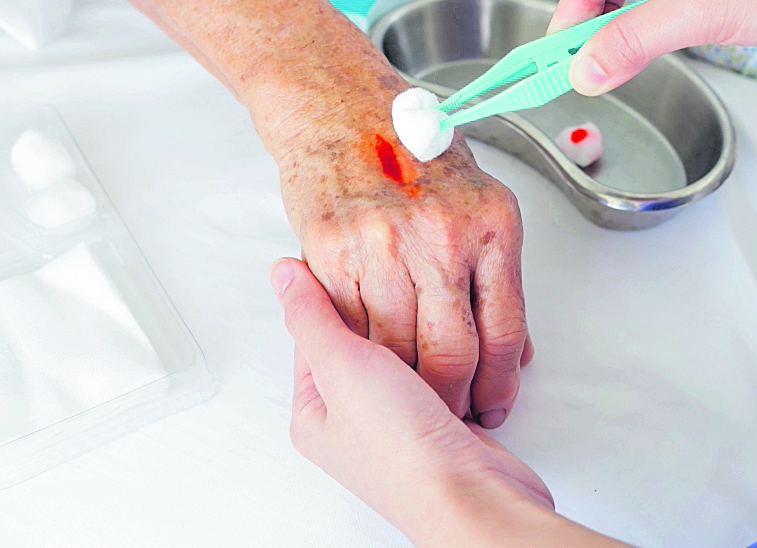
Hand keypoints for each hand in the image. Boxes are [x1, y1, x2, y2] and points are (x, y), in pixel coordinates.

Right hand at [263, 63, 531, 427]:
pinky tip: (372, 366)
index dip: (501, 383)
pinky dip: (362, 356)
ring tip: (415, 401)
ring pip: (400, 350)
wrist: (342, 112)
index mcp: (491, 224)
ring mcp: (384, 244)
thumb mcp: (478, 202)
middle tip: (455, 414)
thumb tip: (515, 349)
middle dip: (456, 400)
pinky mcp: (333, 252)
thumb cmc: (412, 154)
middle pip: (454, 353)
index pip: (504, 329)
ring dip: (408, 388)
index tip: (495, 404)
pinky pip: (352, 327)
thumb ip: (495, 276)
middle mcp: (442, 235)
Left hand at [270, 258, 552, 545]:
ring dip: (422, 331)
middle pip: (361, 341)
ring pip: (406, 352)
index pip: (314, 333)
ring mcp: (399, 420)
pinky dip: (451, 352)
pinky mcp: (441, 419)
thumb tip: (283, 274)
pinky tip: (459, 336)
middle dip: (385, 310)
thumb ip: (314, 314)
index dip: (335, 293)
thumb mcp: (343, 366)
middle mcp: (354, 419)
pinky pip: (441, 369)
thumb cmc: (404, 452)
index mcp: (315, 411)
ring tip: (434, 305)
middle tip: (399, 274)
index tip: (357, 259)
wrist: (473, 498)